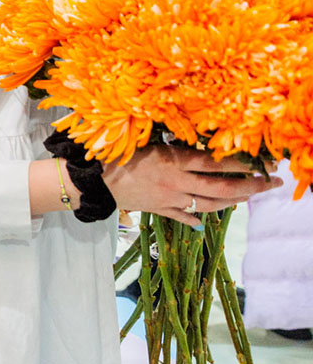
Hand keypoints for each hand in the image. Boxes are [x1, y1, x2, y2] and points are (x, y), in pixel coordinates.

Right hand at [103, 145, 278, 226]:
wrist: (92, 181)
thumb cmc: (114, 154)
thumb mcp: (144, 143)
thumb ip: (170, 145)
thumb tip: (194, 143)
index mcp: (173, 161)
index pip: (215, 163)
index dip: (241, 162)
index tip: (261, 161)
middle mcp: (176, 182)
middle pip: (221, 187)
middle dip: (251, 186)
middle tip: (271, 183)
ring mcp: (169, 199)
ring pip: (208, 204)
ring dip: (232, 202)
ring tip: (247, 198)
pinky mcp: (157, 209)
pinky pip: (182, 216)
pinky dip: (194, 219)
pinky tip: (202, 221)